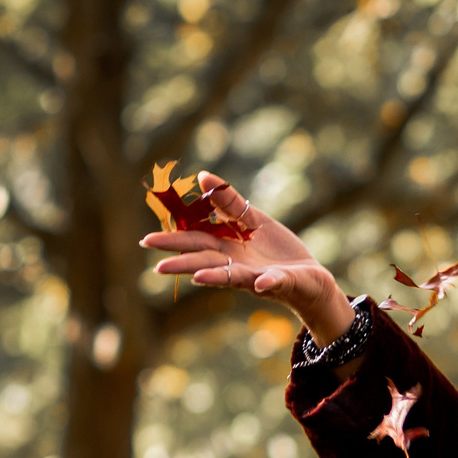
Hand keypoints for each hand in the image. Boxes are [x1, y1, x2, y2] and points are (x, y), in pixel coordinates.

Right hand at [139, 172, 353, 342]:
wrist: (309, 276)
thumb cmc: (277, 250)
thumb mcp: (253, 220)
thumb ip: (229, 202)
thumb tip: (201, 175)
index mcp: (226, 247)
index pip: (196, 241)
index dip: (174, 240)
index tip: (148, 241)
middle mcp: (236, 264)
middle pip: (205, 260)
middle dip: (182, 263)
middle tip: (157, 267)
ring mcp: (256, 275)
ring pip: (231, 275)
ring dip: (213, 277)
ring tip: (195, 277)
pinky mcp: (280, 282)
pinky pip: (273, 282)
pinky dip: (267, 282)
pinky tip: (260, 283)